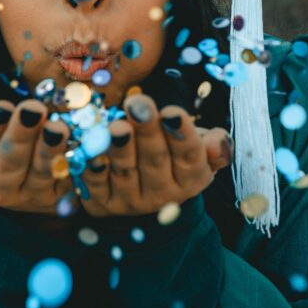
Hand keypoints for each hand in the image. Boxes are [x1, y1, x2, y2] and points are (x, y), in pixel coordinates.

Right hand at [0, 99, 74, 214]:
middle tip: (33, 109)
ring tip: (58, 127)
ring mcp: (29, 196)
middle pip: (7, 163)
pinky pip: (68, 179)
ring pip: (39, 174)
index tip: (2, 107)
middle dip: (20, 135)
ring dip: (49, 150)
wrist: (25, 176)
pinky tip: (80, 143)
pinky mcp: (59, 198)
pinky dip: (75, 162)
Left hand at [81, 94, 232, 216]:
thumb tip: (217, 143)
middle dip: (147, 131)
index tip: (172, 112)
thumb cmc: (173, 156)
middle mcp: (163, 194)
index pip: (189, 156)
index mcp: (191, 179)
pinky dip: (93, 166)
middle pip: (155, 160)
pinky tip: (90, 148)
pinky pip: (95, 183)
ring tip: (116, 126)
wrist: (142, 191)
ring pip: (126, 171)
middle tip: (139, 105)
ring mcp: (130, 201)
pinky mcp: (102, 202)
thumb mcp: (198, 148)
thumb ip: (213, 145)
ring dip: (120, 148)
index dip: (181, 135)